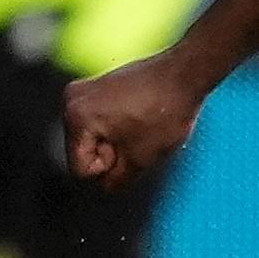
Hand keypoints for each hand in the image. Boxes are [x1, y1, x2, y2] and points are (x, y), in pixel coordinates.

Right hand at [62, 53, 205, 184]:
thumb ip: (117, 180)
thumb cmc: (165, 112)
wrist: (187, 72)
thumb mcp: (141, 159)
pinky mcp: (101, 83)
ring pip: (96, 137)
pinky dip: (121, 126)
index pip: (81, 169)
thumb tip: (107, 185)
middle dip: (112, 153)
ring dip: (118, 141)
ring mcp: (86, 88)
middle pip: (85, 152)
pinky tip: (143, 116)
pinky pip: (103, 121)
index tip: (131, 148)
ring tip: (143, 124)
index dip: (109, 168)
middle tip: (140, 136)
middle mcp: (72, 99)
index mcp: (75, 117)